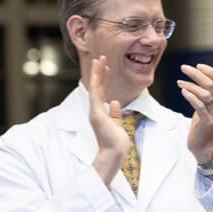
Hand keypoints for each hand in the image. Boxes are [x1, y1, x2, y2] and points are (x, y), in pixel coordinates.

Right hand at [86, 56, 128, 183]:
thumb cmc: (116, 142)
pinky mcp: (97, 113)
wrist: (113, 153)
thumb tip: (115, 102)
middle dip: (99, 72)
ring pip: (95, 87)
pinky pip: (96, 94)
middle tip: (101, 58)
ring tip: (99, 59)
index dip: (102, 79)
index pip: (101, 92)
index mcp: (100, 113)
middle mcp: (96, 110)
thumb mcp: (117, 124)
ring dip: (97, 73)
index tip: (105, 67)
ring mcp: (95, 111)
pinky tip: (97, 70)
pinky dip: (96, 81)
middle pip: (97, 87)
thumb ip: (115, 113)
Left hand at [178, 63, 212, 162]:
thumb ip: (203, 92)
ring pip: (205, 94)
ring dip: (190, 85)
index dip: (211, 71)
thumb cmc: (202, 123)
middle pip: (211, 84)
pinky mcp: (207, 122)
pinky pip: (200, 106)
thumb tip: (195, 75)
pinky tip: (183, 91)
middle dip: (196, 74)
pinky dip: (191, 96)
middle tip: (184, 68)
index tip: (198, 65)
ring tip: (179, 82)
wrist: (203, 145)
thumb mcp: (204, 105)